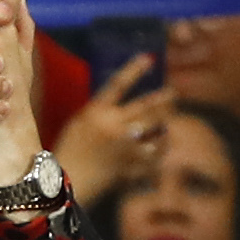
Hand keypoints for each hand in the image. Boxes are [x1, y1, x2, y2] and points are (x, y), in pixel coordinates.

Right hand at [51, 51, 167, 209]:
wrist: (66, 181)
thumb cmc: (68, 149)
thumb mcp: (79, 122)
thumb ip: (100, 112)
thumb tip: (122, 103)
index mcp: (97, 112)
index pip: (118, 84)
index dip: (134, 70)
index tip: (151, 58)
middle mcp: (114, 126)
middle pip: (146, 107)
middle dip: (163, 98)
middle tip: (173, 93)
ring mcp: (125, 147)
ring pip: (155, 131)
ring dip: (164, 127)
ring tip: (168, 125)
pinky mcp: (131, 165)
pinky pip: (153, 156)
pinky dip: (159, 153)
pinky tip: (161, 149)